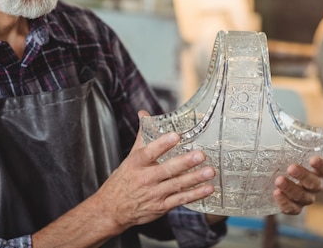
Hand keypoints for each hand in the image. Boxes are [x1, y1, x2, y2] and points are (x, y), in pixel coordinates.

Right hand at [93, 111, 215, 233]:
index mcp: (137, 163)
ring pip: (177, 185)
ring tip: (209, 171)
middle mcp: (146, 178)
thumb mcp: (130, 157)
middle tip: (200, 155)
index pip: (150, 152)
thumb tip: (144, 114)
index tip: (175, 135)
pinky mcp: (161, 206)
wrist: (113, 209)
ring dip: (195, 178)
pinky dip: (195, 195)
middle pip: (167, 169)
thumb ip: (142, 136)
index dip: (162, 144)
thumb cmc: (123, 180)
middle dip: (185, 162)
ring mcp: (154, 193)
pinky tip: (207, 189)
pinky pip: (180, 200)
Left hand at [273, 127, 322, 213]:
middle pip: (315, 184)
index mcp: (318, 169)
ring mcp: (304, 196)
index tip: (313, 159)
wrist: (270, 169)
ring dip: (292, 189)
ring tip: (279, 180)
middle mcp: (314, 184)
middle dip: (304, 176)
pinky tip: (277, 194)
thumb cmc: (292, 156)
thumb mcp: (302, 144)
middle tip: (291, 168)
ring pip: (304, 197)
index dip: (322, 164)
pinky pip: (292, 209)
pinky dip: (286, 203)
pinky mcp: (292, 206)